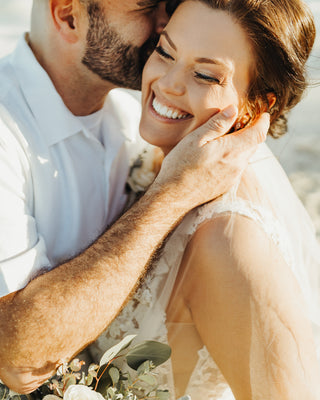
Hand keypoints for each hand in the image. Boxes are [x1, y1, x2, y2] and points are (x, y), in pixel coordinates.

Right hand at [153, 105, 269, 208]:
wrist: (174, 196)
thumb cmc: (180, 166)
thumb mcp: (195, 139)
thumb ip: (216, 124)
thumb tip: (233, 110)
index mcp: (231, 150)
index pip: (258, 133)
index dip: (263, 121)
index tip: (262, 113)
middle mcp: (237, 165)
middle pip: (255, 144)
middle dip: (253, 131)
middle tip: (241, 121)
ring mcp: (233, 177)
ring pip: (246, 155)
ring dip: (243, 144)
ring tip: (227, 137)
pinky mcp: (227, 185)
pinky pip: (238, 166)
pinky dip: (235, 156)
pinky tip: (219, 155)